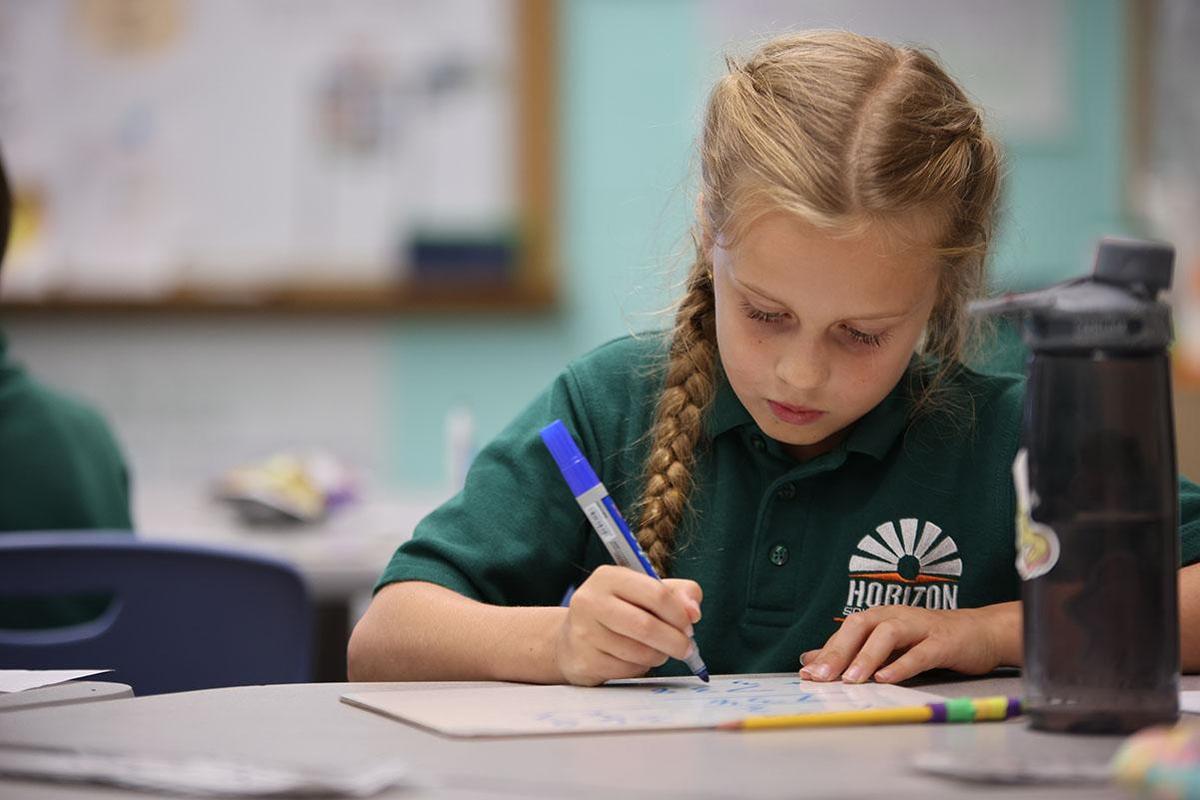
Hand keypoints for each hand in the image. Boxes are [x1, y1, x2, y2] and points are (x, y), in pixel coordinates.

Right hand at [554, 565, 701, 685]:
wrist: (570, 640)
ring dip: (659, 656)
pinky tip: (636, 660)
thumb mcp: (644, 592)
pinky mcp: (584, 661)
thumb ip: (677, 593)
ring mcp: (584, 632)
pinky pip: (626, 670)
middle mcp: (591, 601)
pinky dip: (641, 668)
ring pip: (639, 652)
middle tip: (687, 648)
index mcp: (608, 577)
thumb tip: (694, 611)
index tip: (689, 625)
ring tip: (659, 651)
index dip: (679, 613)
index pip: (656, 593)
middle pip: (646, 626)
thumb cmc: (616, 612)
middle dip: (675, 641)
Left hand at [798, 603, 1018, 683]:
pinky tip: (887, 679)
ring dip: (867, 657)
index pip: (847, 632)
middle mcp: (896, 616)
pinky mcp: (943, 642)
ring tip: (851, 679)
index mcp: (880, 616)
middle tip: (820, 677)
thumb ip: (852, 651)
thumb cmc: (929, 639)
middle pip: (861, 626)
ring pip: (888, 635)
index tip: (807, 673)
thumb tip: (811, 659)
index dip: (826, 651)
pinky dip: (902, 665)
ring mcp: (921, 627)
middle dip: (838, 651)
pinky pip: (920, 652)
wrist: (981, 632)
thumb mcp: (889, 644)